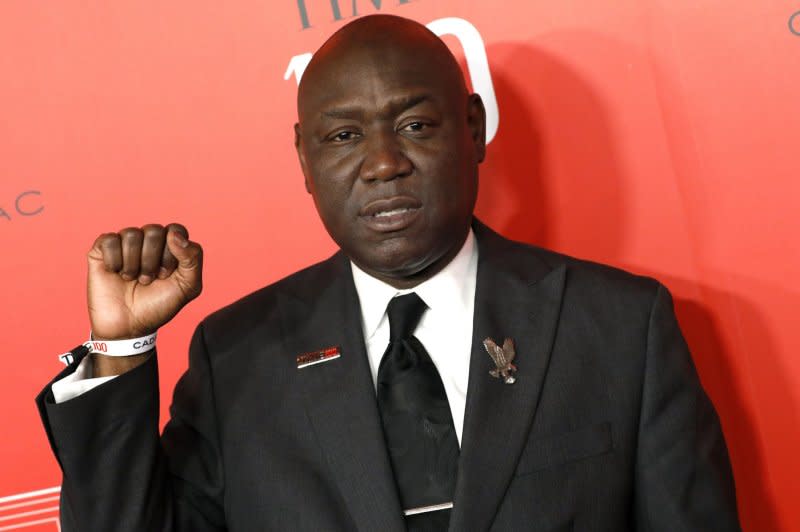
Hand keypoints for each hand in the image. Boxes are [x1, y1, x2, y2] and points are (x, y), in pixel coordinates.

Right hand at [87, 223, 202, 340]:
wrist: (129, 326)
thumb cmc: (159, 305)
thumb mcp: (188, 287)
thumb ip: (193, 258)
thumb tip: (174, 234)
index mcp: (170, 246)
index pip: (176, 229)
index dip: (172, 253)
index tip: (167, 274)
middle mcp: (147, 242)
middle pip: (153, 231)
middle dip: (152, 261)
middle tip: (148, 280)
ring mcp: (124, 245)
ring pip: (131, 234)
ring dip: (134, 264)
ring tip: (133, 279)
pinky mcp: (102, 250)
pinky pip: (109, 240)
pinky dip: (114, 261)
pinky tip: (115, 273)